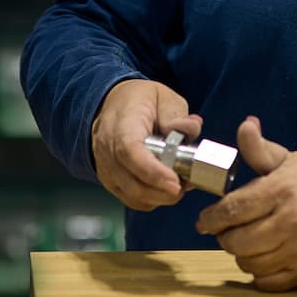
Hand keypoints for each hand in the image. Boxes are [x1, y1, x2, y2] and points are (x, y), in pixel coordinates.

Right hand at [90, 79, 202, 210]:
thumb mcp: (162, 96)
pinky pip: (131, 199)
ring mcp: (105, 166)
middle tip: (185, 185)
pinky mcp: (109, 179)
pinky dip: (151, 199)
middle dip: (162, 191)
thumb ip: (176, 114)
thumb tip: (191, 129)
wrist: (113, 104)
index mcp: (122, 122)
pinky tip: (165, 188)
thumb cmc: (139, 100)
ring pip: (132, 194)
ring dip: (159, 196)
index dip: (154, 172)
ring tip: (179, 184)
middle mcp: (107, 147)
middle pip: (131, 181)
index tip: (176, 183)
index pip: (130, 151)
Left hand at [194, 116, 296, 291]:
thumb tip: (245, 126)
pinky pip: (267, 281)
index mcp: (283, 191)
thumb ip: (261, 149)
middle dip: (224, 236)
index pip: (234, 209)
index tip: (204, 220)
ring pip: (249, 263)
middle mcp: (291, 223)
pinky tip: (262, 256)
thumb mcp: (291, 160)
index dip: (212, 218)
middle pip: (237, 241)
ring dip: (241, 254)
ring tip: (246, 241)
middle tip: (226, 229)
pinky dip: (258, 271)